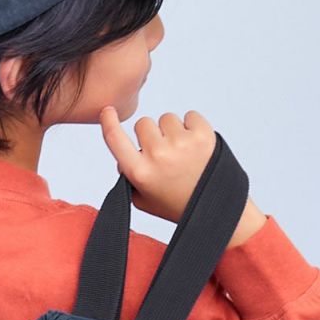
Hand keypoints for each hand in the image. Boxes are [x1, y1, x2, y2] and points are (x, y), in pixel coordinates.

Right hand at [99, 107, 217, 224]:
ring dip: (172, 131)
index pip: (115, 139)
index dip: (108, 122)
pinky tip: (196, 147)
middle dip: (151, 135)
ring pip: (167, 118)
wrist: (212, 208)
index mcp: (140, 172)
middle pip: (143, 123)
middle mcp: (158, 155)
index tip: (107, 111)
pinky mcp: (203, 134)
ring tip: (182, 154)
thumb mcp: (142, 200)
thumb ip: (128, 178)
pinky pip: (190, 116)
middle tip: (164, 155)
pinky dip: (192, 127)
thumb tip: (122, 159)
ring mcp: (181, 143)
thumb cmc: (175, 204)